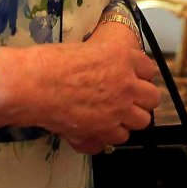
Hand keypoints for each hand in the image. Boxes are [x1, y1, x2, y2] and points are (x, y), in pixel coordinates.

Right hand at [0, 22, 161, 153]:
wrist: (34, 85)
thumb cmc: (51, 62)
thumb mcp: (86, 49)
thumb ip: (104, 61)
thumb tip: (104, 68)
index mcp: (124, 57)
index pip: (148, 69)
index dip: (138, 76)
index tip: (130, 79)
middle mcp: (127, 83)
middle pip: (152, 98)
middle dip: (141, 100)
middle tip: (126, 100)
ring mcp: (119, 109)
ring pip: (141, 121)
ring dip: (129, 119)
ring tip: (113, 117)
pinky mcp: (105, 129)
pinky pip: (119, 138)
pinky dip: (109, 135)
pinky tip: (97, 129)